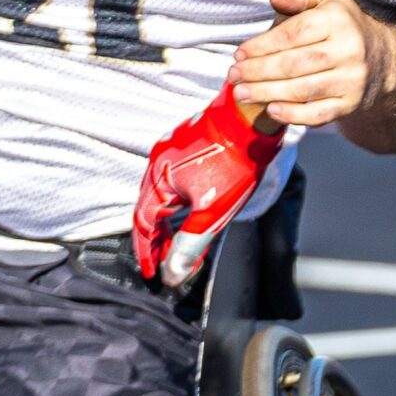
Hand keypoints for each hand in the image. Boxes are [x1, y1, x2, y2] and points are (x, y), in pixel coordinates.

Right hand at [132, 90, 282, 288]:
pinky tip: (189, 210)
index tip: (151, 273)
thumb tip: (171, 275)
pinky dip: (177, 203)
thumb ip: (189, 245)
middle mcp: (158, 162)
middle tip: (164, 262)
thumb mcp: (211, 212)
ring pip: (162, 195)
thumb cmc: (233, 164)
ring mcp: (171, 151)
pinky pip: (173, 180)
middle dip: (156, 239)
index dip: (146, 251)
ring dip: (167, 222)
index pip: (143, 224)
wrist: (251, 119)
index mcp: (158, 179)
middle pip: (150, 209)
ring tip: (177, 243)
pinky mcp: (187, 145)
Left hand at [227, 0, 387, 130]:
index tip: (239, 54)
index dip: (261, 46)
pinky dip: (293, 115)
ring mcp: (351, 80)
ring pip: (302, 90)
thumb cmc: (343, 25)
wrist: (382, 58)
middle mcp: (349, 50)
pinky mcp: (351, 104)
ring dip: (267, 93)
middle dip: (258, 72)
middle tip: (233, 76)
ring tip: (241, 94)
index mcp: (338, 20)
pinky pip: (319, 114)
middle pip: (294, 64)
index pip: (292, 35)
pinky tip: (271, 110)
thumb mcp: (326, 0)